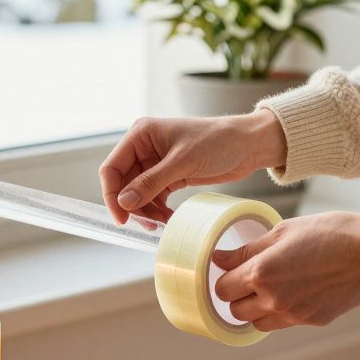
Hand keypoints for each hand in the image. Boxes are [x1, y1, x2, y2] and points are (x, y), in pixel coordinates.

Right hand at [100, 109, 287, 223]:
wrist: (247, 146)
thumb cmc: (217, 142)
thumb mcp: (182, 162)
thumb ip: (151, 183)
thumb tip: (124, 202)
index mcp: (141, 134)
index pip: (112, 168)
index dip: (112, 194)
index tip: (121, 218)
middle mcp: (144, 147)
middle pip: (123, 184)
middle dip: (133, 206)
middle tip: (148, 225)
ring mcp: (156, 163)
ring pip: (138, 194)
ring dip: (147, 211)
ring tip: (162, 223)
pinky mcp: (170, 176)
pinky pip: (154, 197)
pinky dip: (158, 210)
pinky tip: (168, 218)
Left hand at [213, 211, 359, 330]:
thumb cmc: (330, 232)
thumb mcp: (283, 231)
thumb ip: (247, 249)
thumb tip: (218, 258)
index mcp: (262, 273)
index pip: (223, 288)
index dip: (224, 278)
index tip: (230, 269)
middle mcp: (274, 299)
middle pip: (235, 311)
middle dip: (236, 296)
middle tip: (248, 278)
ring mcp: (293, 315)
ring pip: (257, 323)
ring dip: (255, 309)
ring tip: (270, 288)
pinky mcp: (312, 321)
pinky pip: (283, 323)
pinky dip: (280, 312)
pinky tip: (294, 292)